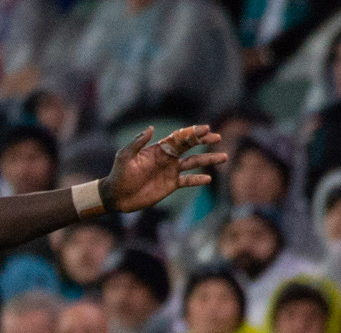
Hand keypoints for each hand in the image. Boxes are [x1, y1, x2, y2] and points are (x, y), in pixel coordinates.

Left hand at [101, 125, 226, 213]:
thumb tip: (151, 128)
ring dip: (208, 160)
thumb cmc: (119, 174)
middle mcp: (168, 158)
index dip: (192, 133)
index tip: (206, 128)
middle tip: (218, 138)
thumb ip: (137, 142)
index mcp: (159, 149)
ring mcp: (171, 171)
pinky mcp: (171, 185)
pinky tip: (208, 179)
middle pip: (190, 147)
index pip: (179, 138)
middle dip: (204, 141)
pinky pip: (188, 181)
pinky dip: (197, 180)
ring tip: (224, 157)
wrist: (116, 196)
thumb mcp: (125, 156)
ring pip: (194, 163)